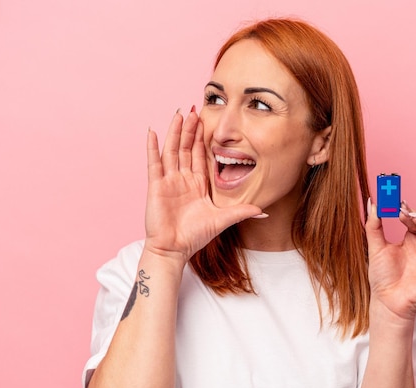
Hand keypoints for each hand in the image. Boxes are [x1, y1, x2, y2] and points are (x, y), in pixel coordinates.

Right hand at [144, 108, 263, 261]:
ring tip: (178, 114)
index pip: (201, 155)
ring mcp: (169, 181)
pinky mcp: (156, 186)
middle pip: (187, 148)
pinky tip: (152, 132)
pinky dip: (153, 147)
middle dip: (190, 129)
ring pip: (172, 150)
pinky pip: (154, 163)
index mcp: (198, 184)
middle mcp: (183, 179)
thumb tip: (263, 211)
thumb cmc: (196, 236)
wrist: (175, 249)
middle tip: (194, 110)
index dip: (204, 138)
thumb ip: (242, 212)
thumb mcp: (223, 220)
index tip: (207, 121)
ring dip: (175, 132)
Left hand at [365, 200, 415, 320]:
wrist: (388, 301)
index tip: (397, 203)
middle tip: (404, 211)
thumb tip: (372, 202)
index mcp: (411, 239)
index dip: (407, 209)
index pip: (414, 218)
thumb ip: (374, 225)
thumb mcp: (376, 247)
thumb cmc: (382, 278)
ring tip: (415, 218)